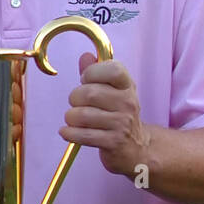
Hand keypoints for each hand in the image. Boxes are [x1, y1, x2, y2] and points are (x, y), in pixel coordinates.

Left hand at [60, 51, 150, 176]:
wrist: (137, 147)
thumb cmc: (117, 114)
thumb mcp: (112, 90)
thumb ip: (96, 72)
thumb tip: (85, 56)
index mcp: (127, 86)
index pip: (111, 70)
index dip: (92, 73)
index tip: (86, 81)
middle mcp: (128, 103)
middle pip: (88, 93)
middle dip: (74, 98)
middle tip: (77, 104)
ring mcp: (122, 123)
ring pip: (81, 115)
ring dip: (70, 117)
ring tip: (74, 119)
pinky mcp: (113, 142)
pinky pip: (81, 135)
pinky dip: (68, 133)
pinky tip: (66, 132)